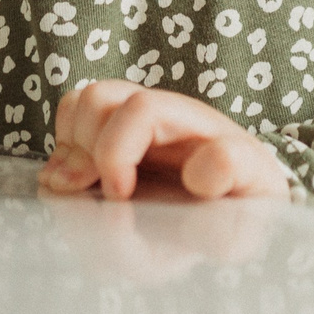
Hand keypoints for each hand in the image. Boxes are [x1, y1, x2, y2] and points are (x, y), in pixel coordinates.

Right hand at [38, 80, 290, 201]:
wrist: (235, 207)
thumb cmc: (238, 211)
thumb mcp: (250, 214)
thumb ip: (233, 198)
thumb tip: (199, 175)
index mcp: (196, 126)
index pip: (142, 110)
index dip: (115, 151)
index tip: (118, 196)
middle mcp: (160, 114)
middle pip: (100, 99)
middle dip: (84, 149)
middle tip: (88, 194)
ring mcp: (132, 121)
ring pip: (79, 105)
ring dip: (69, 149)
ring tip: (78, 189)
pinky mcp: (110, 134)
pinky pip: (69, 122)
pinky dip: (62, 152)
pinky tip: (75, 186)